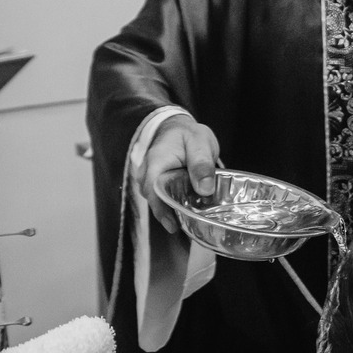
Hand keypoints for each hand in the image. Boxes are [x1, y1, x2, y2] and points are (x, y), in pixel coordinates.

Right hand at [138, 114, 219, 233]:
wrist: (178, 127)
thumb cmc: (188, 134)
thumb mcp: (200, 143)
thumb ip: (202, 165)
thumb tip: (204, 190)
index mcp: (156, 163)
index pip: (153, 192)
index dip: (162, 211)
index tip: (173, 225)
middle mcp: (148, 173)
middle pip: (155, 199)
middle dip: (170, 214)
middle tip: (188, 226)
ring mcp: (150, 178)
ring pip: (158, 200)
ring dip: (172, 209)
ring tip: (189, 221)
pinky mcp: (157, 183)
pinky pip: (162, 196)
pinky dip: (173, 203)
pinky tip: (187, 210)